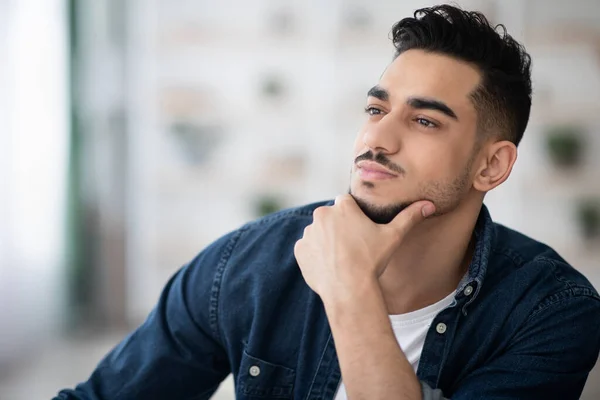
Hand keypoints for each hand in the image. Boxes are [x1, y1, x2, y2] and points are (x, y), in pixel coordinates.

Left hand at [294, 194, 434, 301]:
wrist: (349, 290)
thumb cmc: (372, 261)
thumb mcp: (393, 236)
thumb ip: (409, 217)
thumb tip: (430, 205)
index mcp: (342, 207)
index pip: (346, 203)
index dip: (354, 216)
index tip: (360, 230)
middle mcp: (322, 215)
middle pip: (331, 217)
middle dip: (339, 227)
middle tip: (353, 247)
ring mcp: (308, 233)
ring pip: (319, 232)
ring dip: (326, 240)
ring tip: (342, 258)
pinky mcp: (300, 250)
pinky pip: (308, 248)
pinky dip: (316, 255)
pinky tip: (330, 265)